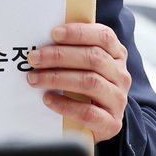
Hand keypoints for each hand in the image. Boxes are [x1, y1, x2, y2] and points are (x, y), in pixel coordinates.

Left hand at [26, 23, 130, 142]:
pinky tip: (48, 99)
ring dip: (57, 78)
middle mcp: (121, 76)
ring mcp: (118, 99)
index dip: (79, 32)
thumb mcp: (82, 66)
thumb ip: (71, 50)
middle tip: (34, 58)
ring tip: (35, 79)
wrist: (98, 123)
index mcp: (116, 55)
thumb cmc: (83, 87)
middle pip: (93, 58)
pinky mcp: (111, 123)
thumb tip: (41, 41)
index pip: (104, 36)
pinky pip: (88, 112)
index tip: (54, 33)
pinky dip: (65, 104)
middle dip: (59, 56)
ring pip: (90, 82)